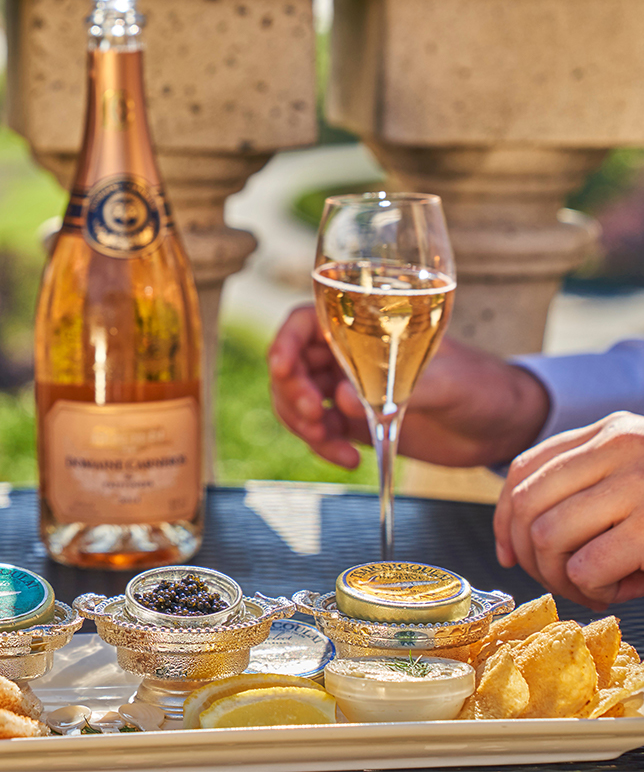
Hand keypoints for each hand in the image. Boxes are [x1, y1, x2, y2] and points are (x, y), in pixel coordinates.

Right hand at [267, 304, 548, 470]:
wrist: (502, 426)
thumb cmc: (482, 386)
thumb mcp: (450, 381)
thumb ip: (399, 387)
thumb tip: (339, 397)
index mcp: (364, 326)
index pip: (305, 322)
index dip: (284, 341)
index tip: (281, 367)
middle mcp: (347, 354)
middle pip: (291, 365)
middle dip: (292, 392)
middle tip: (314, 416)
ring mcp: (346, 388)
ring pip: (295, 401)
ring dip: (303, 424)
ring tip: (333, 444)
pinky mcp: (353, 422)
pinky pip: (318, 431)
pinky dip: (323, 447)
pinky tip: (351, 459)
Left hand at [494, 412, 643, 608]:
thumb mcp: (634, 482)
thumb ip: (586, 491)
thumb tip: (515, 544)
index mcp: (610, 432)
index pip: (524, 469)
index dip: (504, 517)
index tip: (509, 552)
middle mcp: (619, 446)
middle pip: (527, 504)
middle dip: (531, 555)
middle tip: (558, 580)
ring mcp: (639, 483)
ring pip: (549, 535)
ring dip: (560, 575)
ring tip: (589, 587)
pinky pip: (587, 565)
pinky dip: (590, 588)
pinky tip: (614, 591)